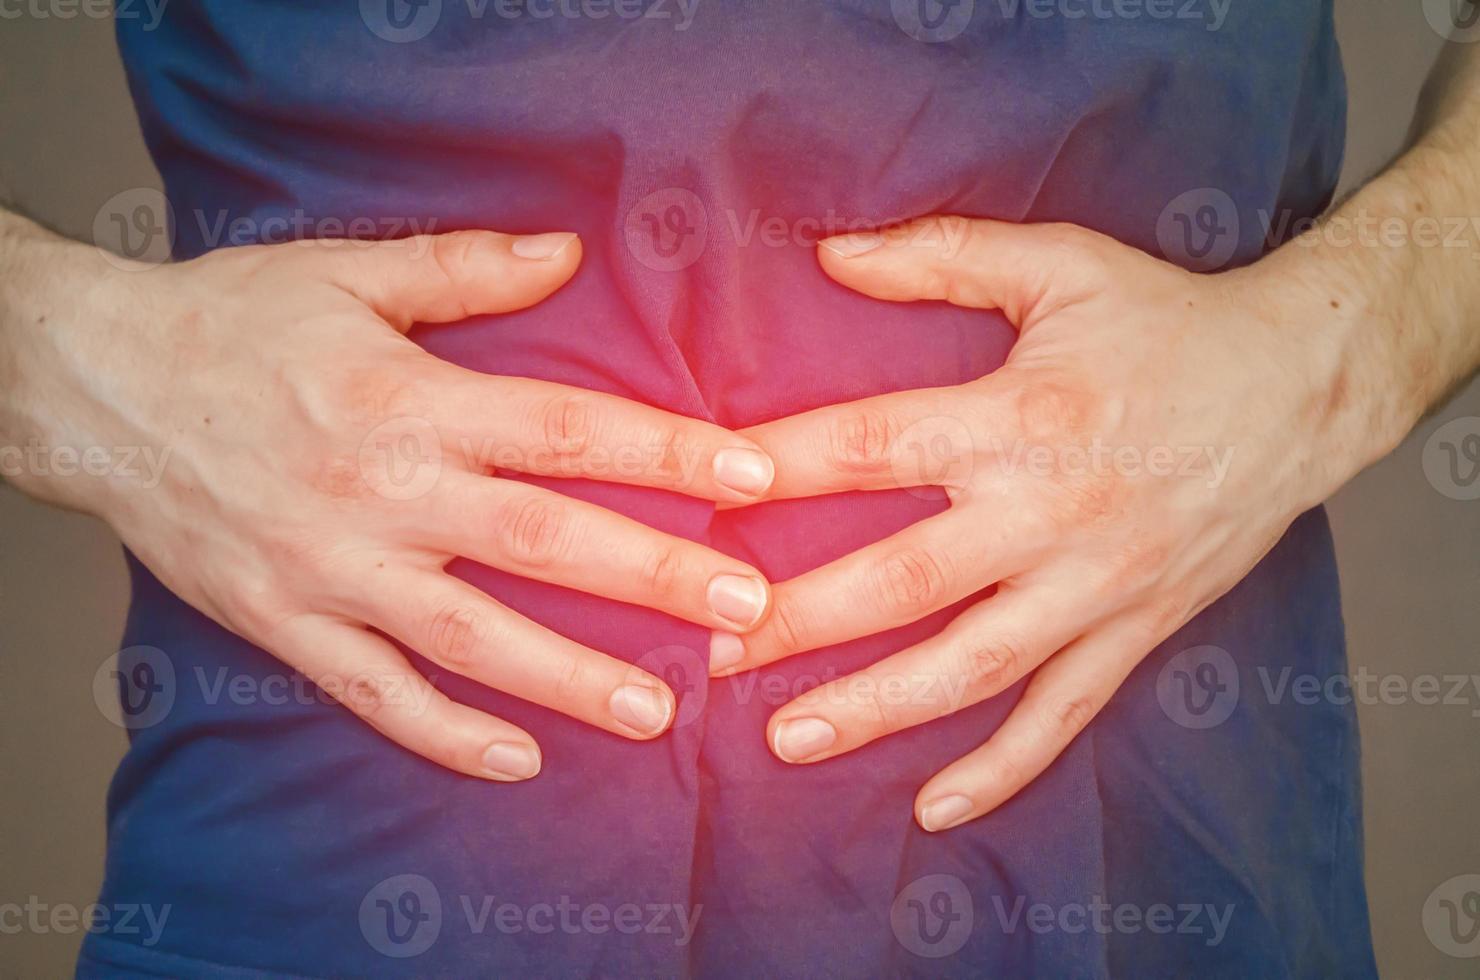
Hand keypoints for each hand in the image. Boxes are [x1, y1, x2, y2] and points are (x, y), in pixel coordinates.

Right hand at [0, 223, 775, 779]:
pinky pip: (375, 694)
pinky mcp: (286, 624)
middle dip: (653, 576)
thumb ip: (464, 269)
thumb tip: (568, 253)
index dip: (666, 451)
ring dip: (571, 678)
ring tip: (658, 710)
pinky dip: (446, 735)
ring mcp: (333, 570)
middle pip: (542, 542)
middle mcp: (381, 494)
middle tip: (745, 609)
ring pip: (471, 639)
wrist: (91, 386)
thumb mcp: (344, 273)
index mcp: (409, 401)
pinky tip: (518, 758)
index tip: (750, 473)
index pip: (566, 431)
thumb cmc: (227, 324)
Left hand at [712, 215, 1360, 830]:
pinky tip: (934, 807)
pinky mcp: (1134, 631)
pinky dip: (1000, 769)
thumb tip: (832, 252)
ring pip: (969, 667)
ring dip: (873, 711)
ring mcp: (1094, 586)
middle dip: (798, 621)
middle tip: (711, 651)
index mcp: (1018, 417)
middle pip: (901, 580)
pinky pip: (1062, 716)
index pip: (870, 448)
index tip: (704, 498)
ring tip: (785, 737)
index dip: (779, 472)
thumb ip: (942, 255)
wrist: (1303, 386)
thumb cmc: (1169, 323)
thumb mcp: (1061, 264)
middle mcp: (1050, 513)